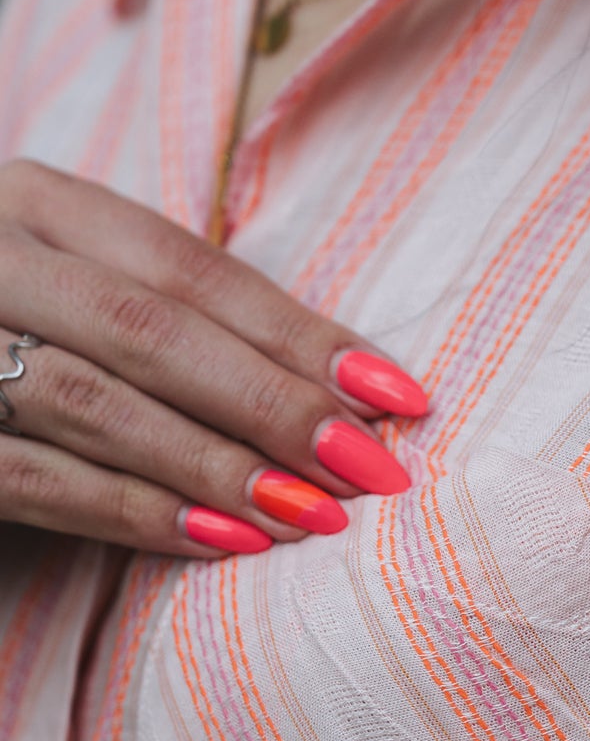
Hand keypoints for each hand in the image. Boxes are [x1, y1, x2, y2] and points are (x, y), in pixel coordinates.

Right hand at [0, 159, 427, 555]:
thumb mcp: (78, 297)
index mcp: (30, 202)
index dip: (298, 332)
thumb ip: (171, 320)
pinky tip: (218, 539)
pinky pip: (33, 475)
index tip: (399, 394)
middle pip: (149, 327)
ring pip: (92, 399)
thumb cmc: (14, 342)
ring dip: (215, 463)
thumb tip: (344, 387)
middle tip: (373, 469)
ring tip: (312, 514)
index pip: (187, 268)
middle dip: (273, 402)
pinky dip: (131, 511)